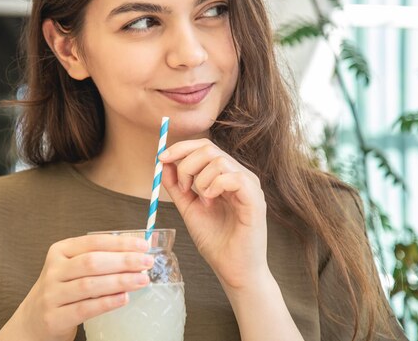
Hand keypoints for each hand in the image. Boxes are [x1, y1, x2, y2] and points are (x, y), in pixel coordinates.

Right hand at [1, 235, 152, 340]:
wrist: (33, 320)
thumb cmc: (62, 289)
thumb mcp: (72, 268)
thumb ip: (97, 259)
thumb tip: (135, 253)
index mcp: (60, 251)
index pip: (93, 242)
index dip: (120, 243)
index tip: (143, 246)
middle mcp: (54, 270)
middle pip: (92, 262)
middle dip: (123, 261)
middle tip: (147, 263)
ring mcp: (52, 294)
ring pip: (89, 285)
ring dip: (119, 282)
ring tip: (142, 280)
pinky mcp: (54, 317)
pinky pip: (84, 309)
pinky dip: (106, 303)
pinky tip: (124, 298)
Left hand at [159, 139, 267, 289]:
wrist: (233, 270)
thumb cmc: (216, 241)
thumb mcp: (189, 208)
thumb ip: (177, 186)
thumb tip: (163, 162)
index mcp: (226, 175)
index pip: (204, 147)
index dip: (181, 148)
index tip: (161, 158)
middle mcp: (240, 176)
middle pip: (209, 148)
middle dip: (186, 164)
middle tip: (183, 188)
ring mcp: (250, 186)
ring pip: (219, 161)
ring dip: (200, 180)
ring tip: (202, 201)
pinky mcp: (255, 199)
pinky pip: (234, 178)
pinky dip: (214, 186)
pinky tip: (211, 202)